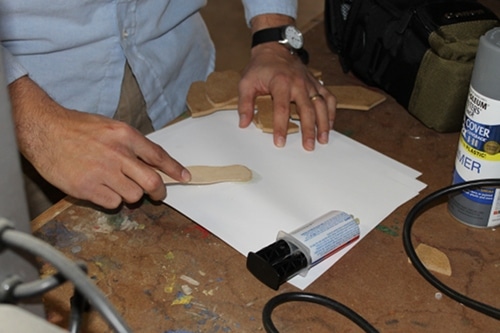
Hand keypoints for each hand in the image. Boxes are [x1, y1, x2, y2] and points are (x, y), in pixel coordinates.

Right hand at [9, 76, 190, 208]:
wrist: (44, 130)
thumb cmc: (77, 128)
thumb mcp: (110, 128)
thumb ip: (132, 145)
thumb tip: (153, 163)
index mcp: (125, 135)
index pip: (158, 156)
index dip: (174, 169)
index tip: (185, 177)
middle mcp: (117, 153)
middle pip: (152, 182)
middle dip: (160, 192)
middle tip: (158, 195)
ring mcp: (101, 171)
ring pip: (133, 196)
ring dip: (130, 195)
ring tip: (116, 184)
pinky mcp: (86, 188)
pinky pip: (113, 203)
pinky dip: (112, 200)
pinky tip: (101, 188)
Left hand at [237, 42, 335, 150]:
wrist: (274, 48)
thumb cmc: (260, 67)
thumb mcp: (246, 82)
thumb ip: (245, 103)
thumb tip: (244, 123)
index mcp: (280, 83)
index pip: (281, 109)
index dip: (281, 127)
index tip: (280, 142)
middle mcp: (298, 83)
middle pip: (307, 110)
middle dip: (309, 130)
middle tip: (308, 146)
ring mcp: (309, 83)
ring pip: (321, 105)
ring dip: (324, 123)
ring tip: (323, 140)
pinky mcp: (316, 83)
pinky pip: (328, 97)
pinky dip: (331, 111)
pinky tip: (330, 124)